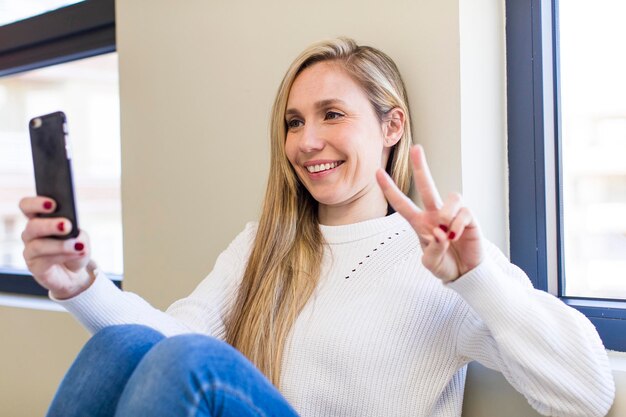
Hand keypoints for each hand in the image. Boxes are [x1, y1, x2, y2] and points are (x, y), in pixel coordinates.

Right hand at [19, 196, 94, 298]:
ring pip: (39, 245)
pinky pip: (46, 260)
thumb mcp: (81, 237)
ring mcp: (30, 251)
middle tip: (66, 225)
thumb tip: (74, 234)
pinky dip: (64, 256)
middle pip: (32, 225)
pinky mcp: (35, 267)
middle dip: (50, 225)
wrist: (76, 272)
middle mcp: (31, 234)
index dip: (36, 203)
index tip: (52, 204)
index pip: (27, 206)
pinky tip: (78, 253)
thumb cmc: (75, 248)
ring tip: (79, 245)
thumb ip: (77, 233)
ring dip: (61, 245)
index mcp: (39, 219)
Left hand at [376, 145, 482, 281]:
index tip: (377, 172)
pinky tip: (456, 236)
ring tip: (447, 230)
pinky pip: (464, 212)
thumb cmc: (445, 265)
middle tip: (416, 149)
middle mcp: (435, 214)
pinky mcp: (469, 218)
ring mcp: (453, 215)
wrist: (465, 273)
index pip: (402, 203)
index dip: (389, 189)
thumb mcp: (431, 263)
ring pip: (451, 196)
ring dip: (447, 213)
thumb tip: (441, 232)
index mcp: (420, 223)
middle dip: (421, 167)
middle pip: (427, 185)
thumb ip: (433, 250)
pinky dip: (458, 225)